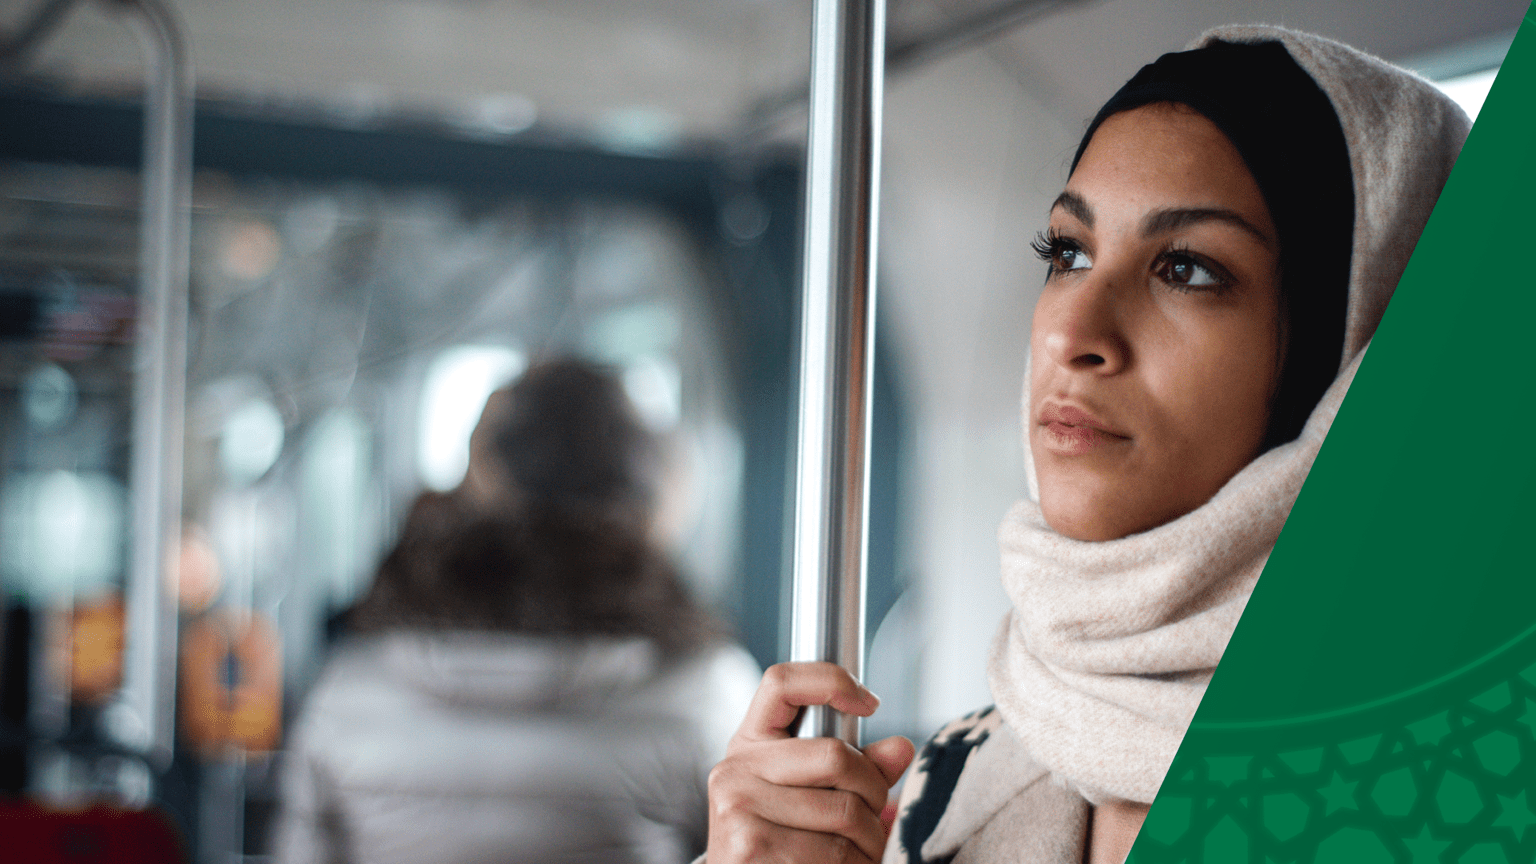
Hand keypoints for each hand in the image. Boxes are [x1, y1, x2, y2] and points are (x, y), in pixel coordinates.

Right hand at [706, 662, 915, 862]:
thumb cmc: (778, 838)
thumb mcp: (805, 792)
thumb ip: (855, 766)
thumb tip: (902, 747)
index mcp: (748, 744)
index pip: (781, 682)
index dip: (831, 680)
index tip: (870, 703)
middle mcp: (735, 771)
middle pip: (835, 755)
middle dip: (873, 788)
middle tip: (876, 812)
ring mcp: (739, 810)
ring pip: (845, 811)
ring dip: (871, 836)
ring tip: (864, 847)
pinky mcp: (751, 850)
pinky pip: (835, 852)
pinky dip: (858, 863)